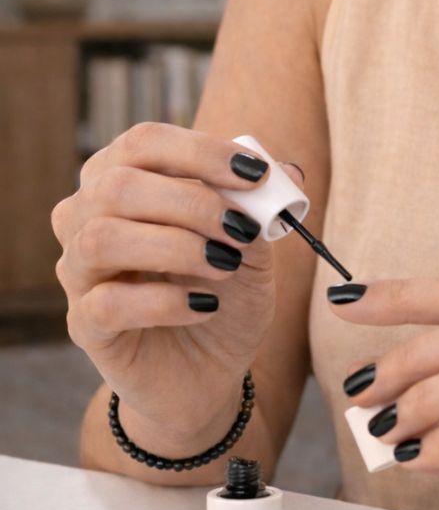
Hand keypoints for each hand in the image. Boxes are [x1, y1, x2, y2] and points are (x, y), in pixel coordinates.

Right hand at [52, 123, 302, 439]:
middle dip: (192, 203)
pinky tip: (206, 307)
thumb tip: (288, 173)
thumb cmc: (224, 289)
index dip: (200, 152)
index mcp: (124, 180)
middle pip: (117, 184)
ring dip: (177, 247)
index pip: (144, 142)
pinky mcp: (85, 325)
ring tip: (226, 266)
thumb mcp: (253, 244)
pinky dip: (166, 302)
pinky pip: (107, 303)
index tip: (255, 174)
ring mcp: (79, 271)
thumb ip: (261, 206)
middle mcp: (87, 218)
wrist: (212, 367)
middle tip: (241, 231)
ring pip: (102, 238)